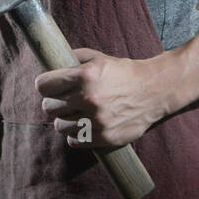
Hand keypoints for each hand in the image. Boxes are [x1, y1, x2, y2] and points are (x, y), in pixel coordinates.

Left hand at [35, 49, 163, 147]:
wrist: (155, 90)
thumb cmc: (123, 72)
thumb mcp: (98, 58)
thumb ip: (72, 58)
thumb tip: (48, 64)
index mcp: (84, 76)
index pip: (43, 85)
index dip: (44, 85)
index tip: (49, 86)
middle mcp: (89, 98)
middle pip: (48, 107)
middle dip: (53, 102)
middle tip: (64, 100)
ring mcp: (96, 120)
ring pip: (59, 126)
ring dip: (65, 119)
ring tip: (76, 113)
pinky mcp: (104, 137)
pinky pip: (73, 141)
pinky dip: (76, 134)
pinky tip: (84, 125)